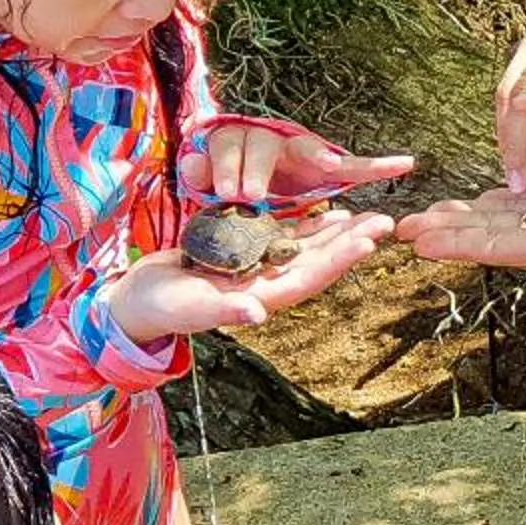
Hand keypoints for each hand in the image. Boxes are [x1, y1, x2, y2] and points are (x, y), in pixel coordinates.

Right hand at [108, 208, 394, 338]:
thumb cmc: (161, 307)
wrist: (139, 300)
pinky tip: (330, 211)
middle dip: (351, 241)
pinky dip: (309, 225)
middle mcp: (268, 284)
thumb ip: (224, 310)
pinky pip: (285, 237)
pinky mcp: (247, 254)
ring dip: (337, 232)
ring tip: (368, 215)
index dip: (338, 260)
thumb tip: (257, 313)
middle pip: (318, 260)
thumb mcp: (189, 308)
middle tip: (385, 220)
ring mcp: (260, 268)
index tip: (367, 241)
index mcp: (261, 299)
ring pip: (308, 248)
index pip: (308, 277)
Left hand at [190, 115, 413, 206]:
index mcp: (238, 141)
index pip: (229, 145)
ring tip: (332, 167)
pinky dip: (378, 165)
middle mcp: (272, 138)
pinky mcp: (329, 167)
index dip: (227, 167)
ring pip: (312, 152)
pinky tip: (404, 164)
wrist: (248, 173)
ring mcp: (302, 150)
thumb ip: (202, 173)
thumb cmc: (228, 178)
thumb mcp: (210, 178)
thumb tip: (188, 167)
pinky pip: (356, 166)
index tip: (227, 192)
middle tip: (249, 194)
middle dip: (258, 167)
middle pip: (266, 143)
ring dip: (323, 159)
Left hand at [395, 187, 525, 328]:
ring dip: (469, 213)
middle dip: (448, 228)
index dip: (460, 243)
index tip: (419, 242)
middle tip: (400, 225)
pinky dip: (510, 195)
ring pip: (511, 212)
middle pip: (494, 229)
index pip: (503, 246)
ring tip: (431, 212)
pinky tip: (488, 194)